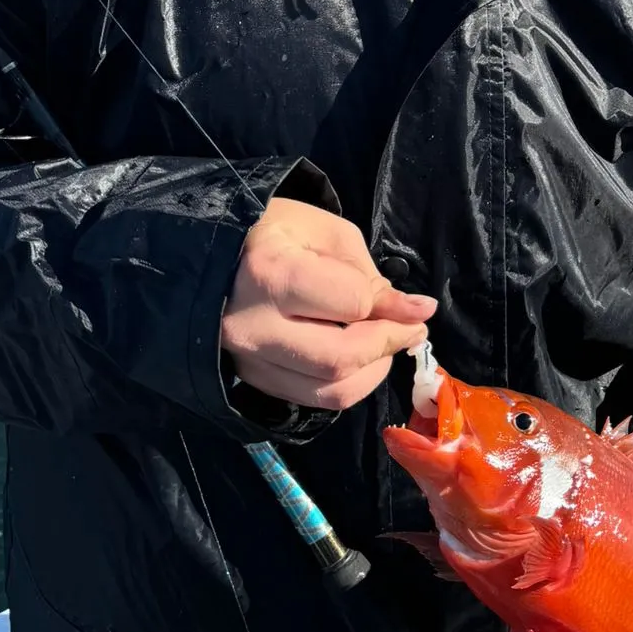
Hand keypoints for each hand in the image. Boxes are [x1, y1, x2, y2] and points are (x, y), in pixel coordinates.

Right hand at [221, 197, 435, 410]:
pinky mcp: (252, 380)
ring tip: (382, 344)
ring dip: (372, 372)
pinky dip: (347, 383)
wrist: (214, 253)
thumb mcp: (329, 235)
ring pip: (329, 392)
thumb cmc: (276, 232)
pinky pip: (313, 399)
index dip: (395, 308)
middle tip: (410, 331)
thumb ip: (371, 278)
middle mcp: (253, 326)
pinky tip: (356, 359)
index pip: (353, 305)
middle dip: (388, 347)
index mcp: (271, 273)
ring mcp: (247, 360)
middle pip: (340, 359)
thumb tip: (417, 313)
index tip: (418, 307)